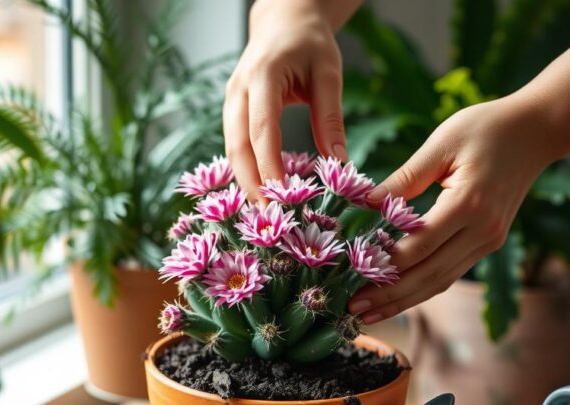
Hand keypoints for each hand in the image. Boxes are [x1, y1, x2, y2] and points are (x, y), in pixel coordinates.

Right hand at [225, 0, 349, 197]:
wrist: (283, 20)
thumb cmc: (309, 42)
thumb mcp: (328, 75)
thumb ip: (331, 120)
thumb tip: (340, 166)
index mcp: (262, 77)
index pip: (261, 133)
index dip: (269, 169)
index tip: (283, 200)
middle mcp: (237, 91)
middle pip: (237, 148)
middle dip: (251, 185)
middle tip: (271, 219)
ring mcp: (230, 101)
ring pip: (231, 150)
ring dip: (245, 182)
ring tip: (266, 213)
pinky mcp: (231, 110)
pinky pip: (234, 145)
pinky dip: (245, 170)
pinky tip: (260, 191)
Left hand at [348, 96, 563, 323]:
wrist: (538, 129)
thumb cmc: (485, 128)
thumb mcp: (441, 143)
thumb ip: (403, 178)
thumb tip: (364, 203)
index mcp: (469, 204)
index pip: (420, 246)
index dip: (385, 266)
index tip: (351, 277)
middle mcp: (483, 231)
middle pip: (429, 275)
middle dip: (389, 296)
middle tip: (352, 309)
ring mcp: (489, 241)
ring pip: (440, 281)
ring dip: (403, 301)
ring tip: (368, 313)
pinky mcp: (488, 243)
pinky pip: (450, 272)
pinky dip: (421, 288)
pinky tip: (396, 297)